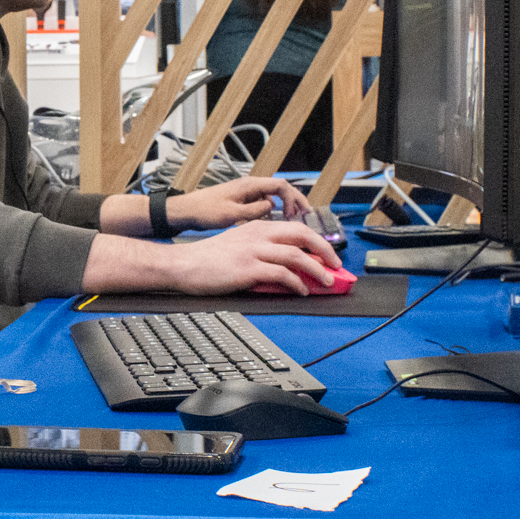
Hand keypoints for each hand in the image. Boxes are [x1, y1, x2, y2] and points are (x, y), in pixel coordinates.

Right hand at [169, 218, 339, 294]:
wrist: (183, 264)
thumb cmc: (208, 259)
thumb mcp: (238, 245)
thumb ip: (262, 250)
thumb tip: (288, 267)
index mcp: (256, 227)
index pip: (295, 228)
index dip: (316, 241)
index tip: (328, 253)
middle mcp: (258, 235)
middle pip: (302, 235)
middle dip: (325, 251)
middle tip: (336, 265)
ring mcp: (253, 250)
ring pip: (296, 255)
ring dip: (317, 269)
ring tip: (327, 281)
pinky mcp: (248, 268)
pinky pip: (281, 274)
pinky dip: (297, 283)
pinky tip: (301, 291)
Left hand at [170, 176, 308, 230]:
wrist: (186, 211)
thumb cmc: (204, 211)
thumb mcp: (231, 214)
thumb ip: (253, 210)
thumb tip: (272, 207)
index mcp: (249, 185)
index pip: (281, 186)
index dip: (293, 199)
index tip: (297, 215)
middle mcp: (250, 186)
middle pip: (281, 189)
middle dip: (295, 201)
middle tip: (305, 216)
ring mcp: (246, 193)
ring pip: (273, 196)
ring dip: (284, 206)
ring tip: (292, 221)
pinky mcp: (242, 201)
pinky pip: (263, 203)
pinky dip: (272, 211)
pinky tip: (273, 223)